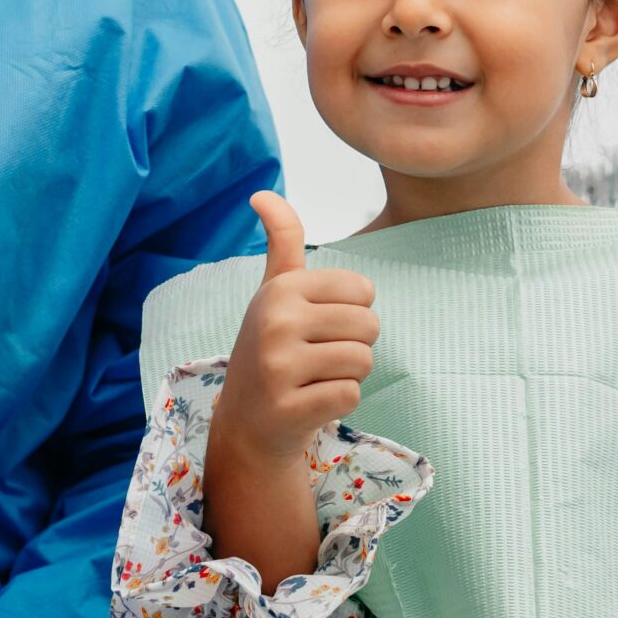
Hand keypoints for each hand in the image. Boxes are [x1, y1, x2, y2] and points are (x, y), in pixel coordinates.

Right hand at [213, 192, 378, 466]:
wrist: (248, 423)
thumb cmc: (273, 349)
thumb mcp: (275, 292)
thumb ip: (282, 242)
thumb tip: (262, 193)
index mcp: (280, 288)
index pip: (363, 290)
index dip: (352, 313)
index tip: (318, 327)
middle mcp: (275, 321)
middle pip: (369, 325)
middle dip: (355, 345)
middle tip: (318, 358)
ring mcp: (278, 366)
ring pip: (363, 361)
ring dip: (348, 375)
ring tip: (313, 379)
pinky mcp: (288, 407)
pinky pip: (350, 395)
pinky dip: (338, 402)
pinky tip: (309, 402)